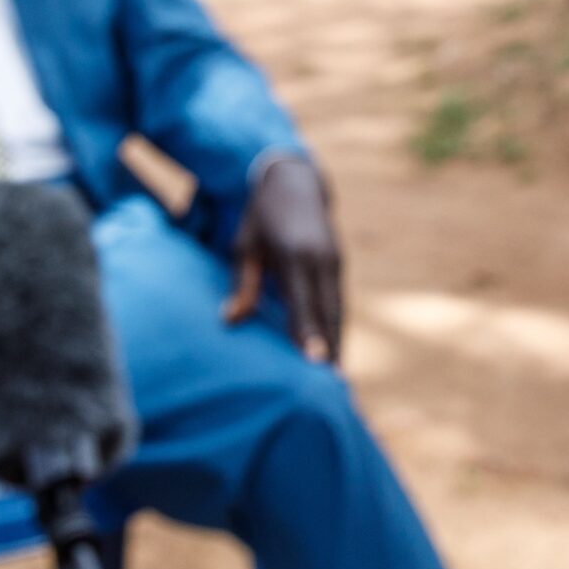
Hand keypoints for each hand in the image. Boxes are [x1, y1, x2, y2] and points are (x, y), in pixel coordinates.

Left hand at [226, 155, 344, 361]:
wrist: (295, 182)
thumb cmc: (261, 217)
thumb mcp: (245, 244)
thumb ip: (242, 283)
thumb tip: (230, 320)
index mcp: (296, 254)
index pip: (304, 302)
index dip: (310, 333)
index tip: (315, 363)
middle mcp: (322, 259)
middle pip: (328, 312)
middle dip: (330, 349)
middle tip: (332, 387)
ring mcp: (335, 262)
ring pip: (338, 311)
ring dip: (337, 344)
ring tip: (336, 380)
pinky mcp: (339, 266)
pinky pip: (338, 304)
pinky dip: (336, 329)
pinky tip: (333, 353)